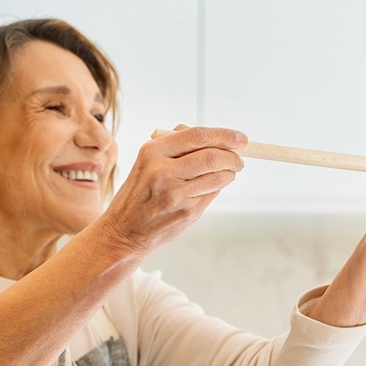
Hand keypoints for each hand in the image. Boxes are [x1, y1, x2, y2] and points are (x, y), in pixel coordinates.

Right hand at [100, 124, 245, 253]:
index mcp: (153, 152)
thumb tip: (212, 137)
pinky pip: (213, 193)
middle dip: (233, 157)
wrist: (125, 230)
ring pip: (218, 176)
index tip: (240, 138)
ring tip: (228, 172)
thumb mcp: (147, 162)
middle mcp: (163, 171)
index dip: (224, 135)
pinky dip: (217, 187)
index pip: (197, 135)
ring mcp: (176, 193)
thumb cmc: (139, 193)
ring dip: (229, 173)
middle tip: (239, 160)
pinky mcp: (187, 211)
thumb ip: (176, 146)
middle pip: (213, 156)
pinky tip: (209, 187)